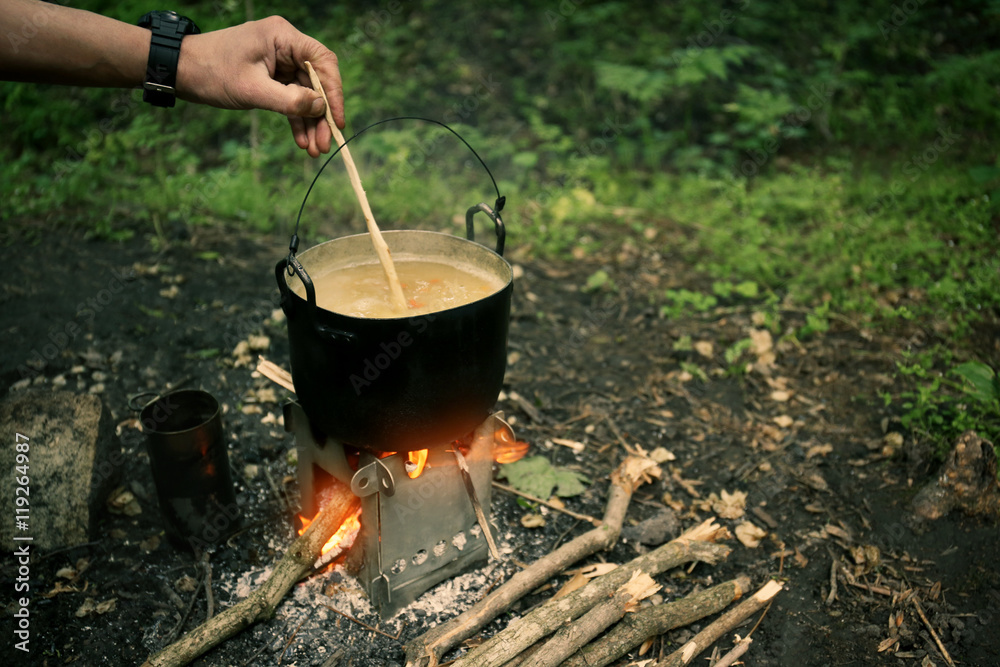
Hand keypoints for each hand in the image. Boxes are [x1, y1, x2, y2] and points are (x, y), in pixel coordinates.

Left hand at [176, 16, 344, 156]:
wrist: (181, 72)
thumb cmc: (212, 72)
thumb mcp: (252, 90)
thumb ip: (289, 100)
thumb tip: (320, 108)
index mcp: (282, 36)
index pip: (323, 62)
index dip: (334, 92)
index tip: (337, 120)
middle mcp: (285, 46)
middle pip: (316, 82)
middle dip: (321, 116)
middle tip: (325, 144)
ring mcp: (278, 62)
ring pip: (305, 94)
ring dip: (310, 123)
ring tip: (314, 150)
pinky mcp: (271, 77)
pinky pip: (291, 99)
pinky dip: (296, 119)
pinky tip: (301, 141)